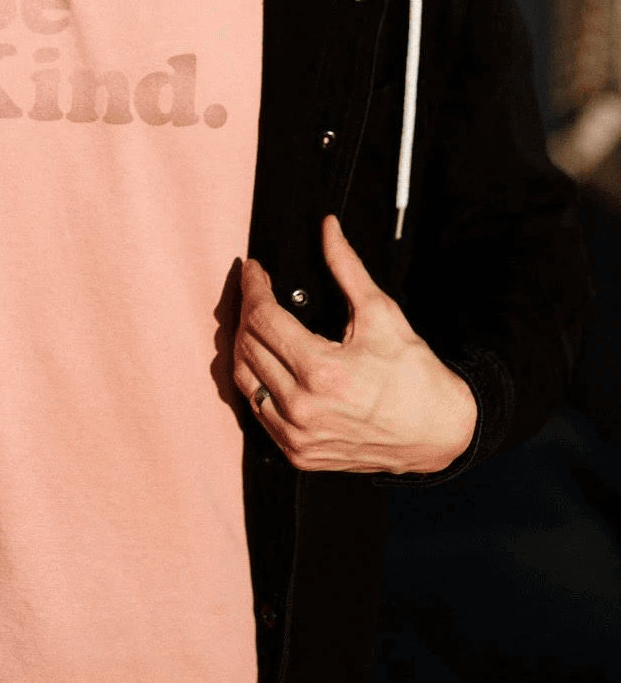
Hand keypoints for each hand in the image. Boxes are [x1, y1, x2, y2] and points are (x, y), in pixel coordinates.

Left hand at [232, 214, 476, 473]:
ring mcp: (298, 435)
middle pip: (248, 346)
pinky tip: (265, 361)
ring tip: (255, 321)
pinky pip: (257, 411)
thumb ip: (346, 267)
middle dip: (247, 310)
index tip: (253, 270)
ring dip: (244, 345)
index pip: (263, 319)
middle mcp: (304, 408)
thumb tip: (327, 228)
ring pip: (244, 380)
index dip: (253, 287)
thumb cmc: (414, 374)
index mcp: (322, 372)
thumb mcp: (381, 312)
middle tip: (254, 290)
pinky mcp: (299, 453)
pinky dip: (255, 381)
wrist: (438, 432)